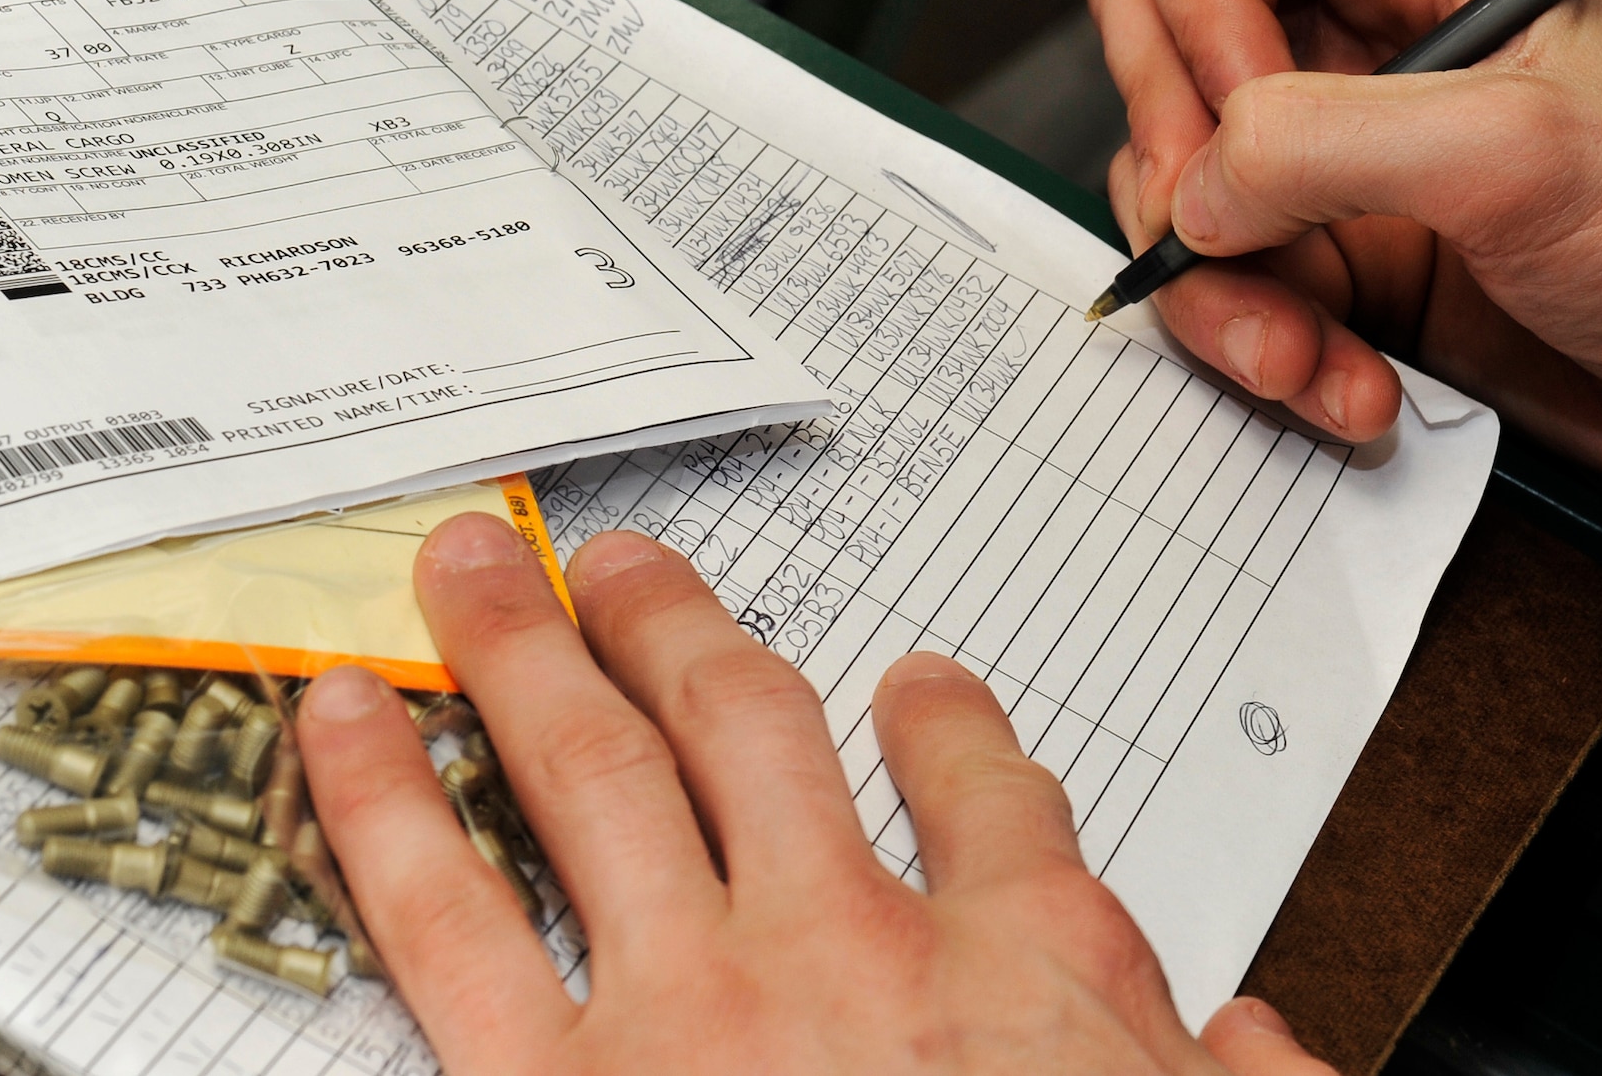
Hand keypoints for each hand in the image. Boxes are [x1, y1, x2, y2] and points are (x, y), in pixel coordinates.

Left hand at [298, 513, 1336, 1075]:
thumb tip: (1257, 1037)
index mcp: (1030, 969)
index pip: (989, 790)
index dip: (948, 723)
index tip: (923, 691)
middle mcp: (855, 946)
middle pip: (755, 727)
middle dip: (678, 628)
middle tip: (620, 571)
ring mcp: (698, 1005)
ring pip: (601, 766)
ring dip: (531, 651)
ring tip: (476, 578)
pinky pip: (450, 915)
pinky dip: (386, 803)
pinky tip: (344, 726)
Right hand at [1091, 0, 1601, 501]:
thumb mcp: (1515, 151)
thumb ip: (1323, 144)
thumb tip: (1194, 190)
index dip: (1193, 14)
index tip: (1242, 120)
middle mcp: (1356, 26)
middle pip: (1153, 41)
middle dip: (1174, 159)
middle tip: (1230, 234)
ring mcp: (1333, 145)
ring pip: (1173, 185)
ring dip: (1224, 289)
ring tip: (1304, 351)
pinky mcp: (1329, 246)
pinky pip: (1222, 283)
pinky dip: (1260, 345)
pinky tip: (1340, 380)